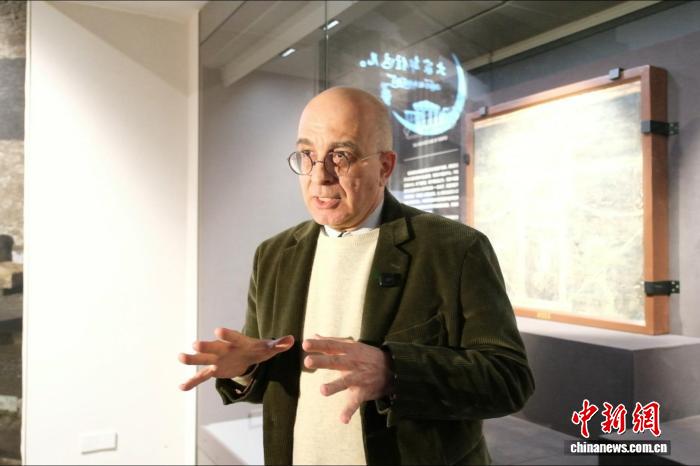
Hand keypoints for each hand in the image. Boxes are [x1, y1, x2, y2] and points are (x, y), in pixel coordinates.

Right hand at [178, 328, 293, 390]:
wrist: (248, 354)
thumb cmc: (259, 349)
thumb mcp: (269, 348)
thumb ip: (279, 344)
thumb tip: (292, 340)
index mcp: (238, 342)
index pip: (233, 337)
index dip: (226, 335)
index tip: (217, 331)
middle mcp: (225, 348)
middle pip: (214, 347)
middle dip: (205, 346)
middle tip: (194, 344)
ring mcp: (217, 359)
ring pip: (203, 358)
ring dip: (192, 359)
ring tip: (181, 357)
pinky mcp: (213, 370)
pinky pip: (201, 376)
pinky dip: (192, 382)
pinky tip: (182, 387)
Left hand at [302, 335, 392, 423]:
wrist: (392, 369)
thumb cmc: (367, 356)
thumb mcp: (352, 345)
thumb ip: (332, 342)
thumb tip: (314, 335)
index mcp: (349, 350)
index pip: (331, 346)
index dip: (318, 345)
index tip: (305, 344)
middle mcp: (352, 363)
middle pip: (335, 361)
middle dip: (322, 361)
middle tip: (308, 361)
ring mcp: (358, 377)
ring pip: (345, 382)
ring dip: (334, 386)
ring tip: (323, 390)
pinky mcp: (363, 392)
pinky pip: (355, 402)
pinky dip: (349, 411)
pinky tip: (343, 419)